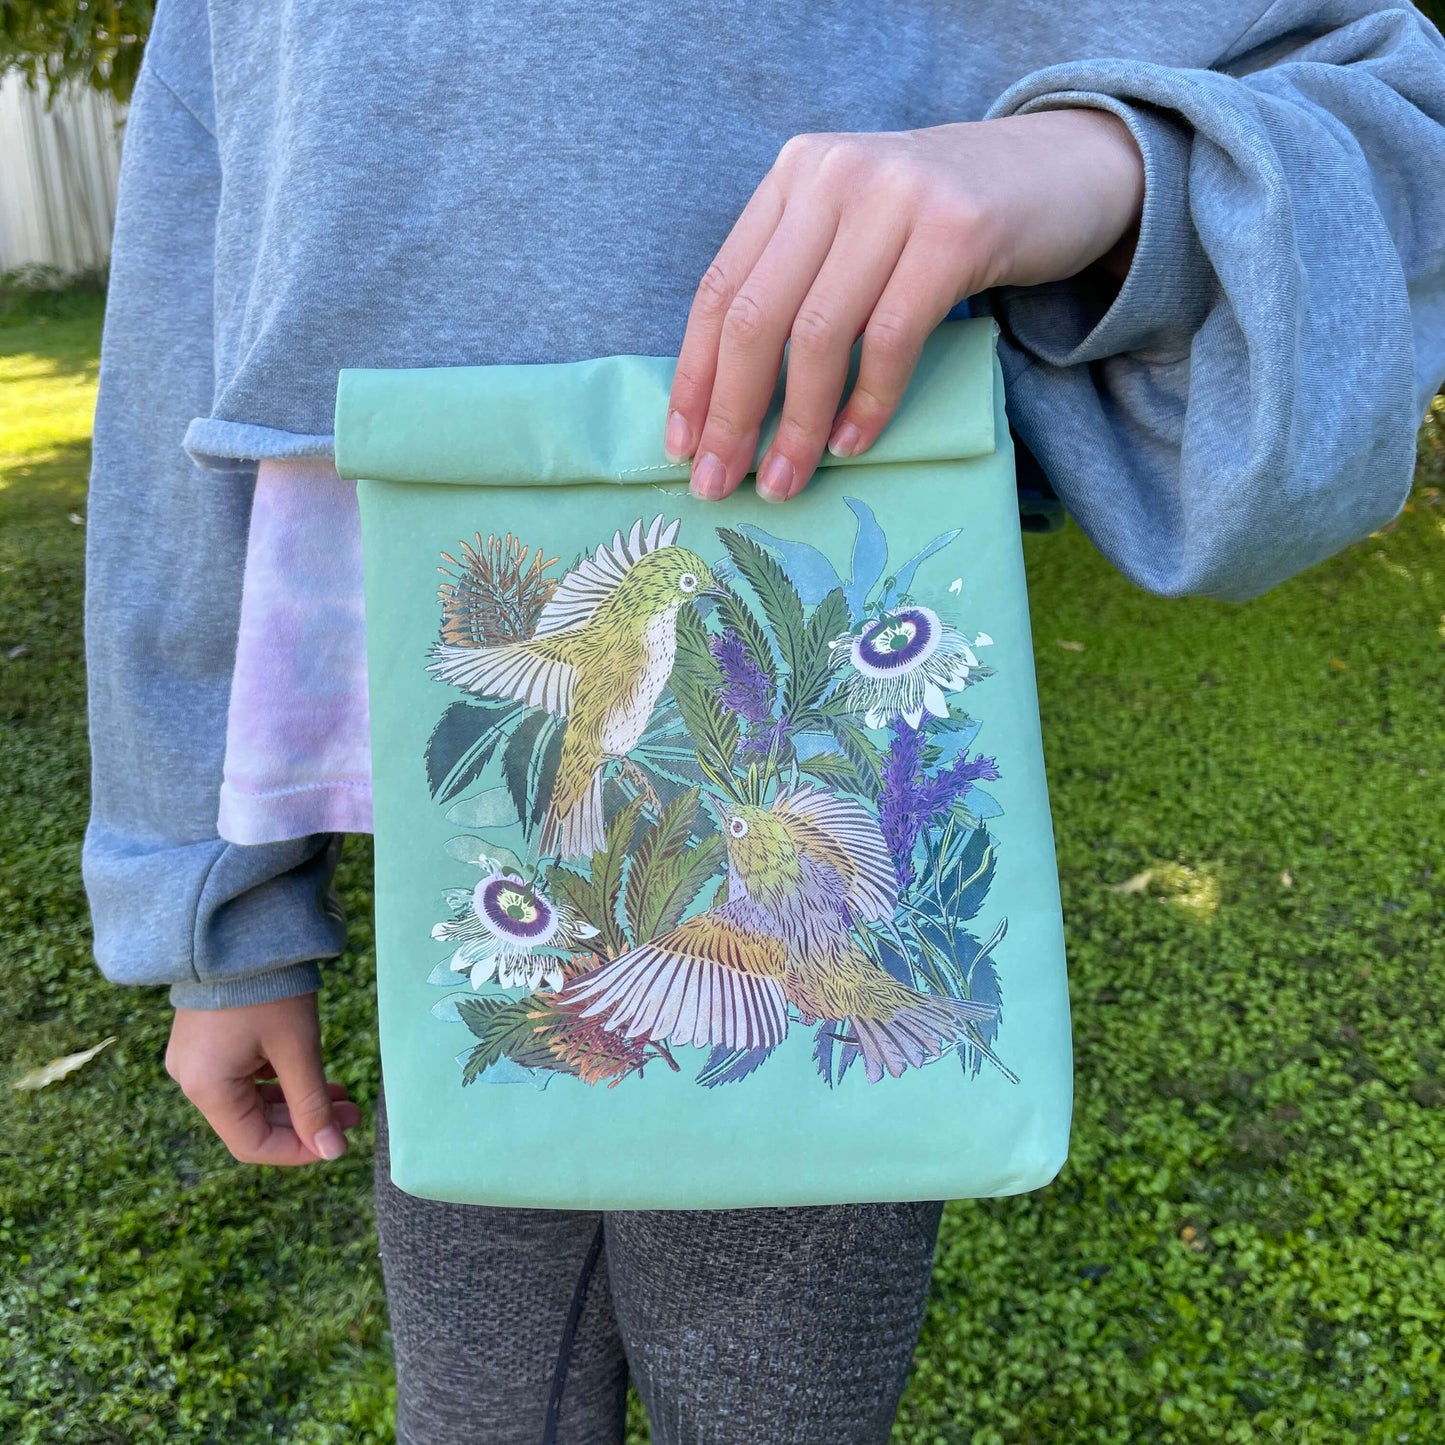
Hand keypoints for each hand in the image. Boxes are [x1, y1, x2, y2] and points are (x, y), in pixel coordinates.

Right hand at [166, 993, 362, 1165]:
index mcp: (206, 1088)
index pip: (253, 1144)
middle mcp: (192, 1078)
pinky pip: (244, 1073)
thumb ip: (312, 1103)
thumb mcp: (297, 1048)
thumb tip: (333, 1152)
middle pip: (253, 1121)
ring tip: (342, 1094)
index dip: (298, 1150)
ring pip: (252, 1097)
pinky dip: (279, 1077)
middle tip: (352, 1114)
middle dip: (305, 1121)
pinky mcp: (206, 1038)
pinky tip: (312, 1073)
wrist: (238, 928)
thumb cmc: (268, 989)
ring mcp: (196, 1057)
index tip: (338, 1143)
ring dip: (297, 1098)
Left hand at [665, 109, 1144, 501]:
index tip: (682, 447)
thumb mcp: (855, 234)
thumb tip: (731, 405)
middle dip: (732, 413)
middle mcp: (833, 175)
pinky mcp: (955, 230)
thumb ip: (799, 285)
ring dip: (796, 425)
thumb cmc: (942, 227)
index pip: (721, 289)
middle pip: (756, 317)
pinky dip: (867, 403)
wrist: (1061, 171)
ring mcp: (895, 196)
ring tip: (786, 482)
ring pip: (818, 335)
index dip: (695, 376)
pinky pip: (891, 339)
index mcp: (793, 177)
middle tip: (720, 483)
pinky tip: (852, 444)